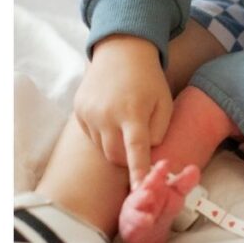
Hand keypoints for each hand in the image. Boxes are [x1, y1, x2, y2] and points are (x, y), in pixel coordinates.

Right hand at [73, 35, 174, 185]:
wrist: (121, 51)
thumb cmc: (149, 80)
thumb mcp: (164, 103)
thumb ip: (158, 132)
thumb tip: (145, 155)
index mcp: (133, 112)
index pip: (135, 150)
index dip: (139, 172)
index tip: (141, 191)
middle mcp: (107, 114)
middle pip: (115, 156)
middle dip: (126, 160)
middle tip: (137, 146)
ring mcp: (89, 113)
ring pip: (102, 149)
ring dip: (114, 147)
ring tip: (124, 126)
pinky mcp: (78, 110)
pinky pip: (91, 136)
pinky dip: (102, 135)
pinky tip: (111, 118)